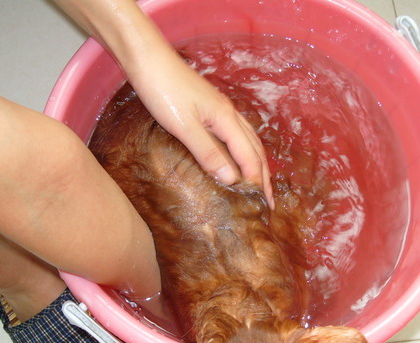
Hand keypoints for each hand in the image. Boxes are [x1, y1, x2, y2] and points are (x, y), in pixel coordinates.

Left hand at [52, 0, 273, 207]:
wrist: (148, 60)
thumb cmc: (163, 91)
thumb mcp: (183, 126)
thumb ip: (207, 152)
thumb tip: (231, 179)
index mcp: (226, 119)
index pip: (250, 157)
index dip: (257, 181)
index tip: (263, 205)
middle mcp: (229, 115)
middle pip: (256, 150)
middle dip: (265, 176)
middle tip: (270, 201)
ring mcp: (221, 110)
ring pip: (249, 141)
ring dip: (257, 163)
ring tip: (261, 183)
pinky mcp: (210, 109)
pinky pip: (236, 134)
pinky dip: (244, 151)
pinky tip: (237, 157)